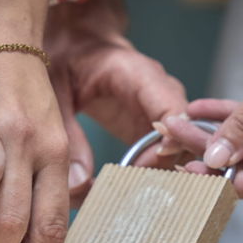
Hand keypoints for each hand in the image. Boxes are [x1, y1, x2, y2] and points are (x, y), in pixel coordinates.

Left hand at [45, 0, 188, 203]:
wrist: (75, 42)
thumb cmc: (67, 55)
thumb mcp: (56, 89)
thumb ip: (68, 134)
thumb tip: (80, 185)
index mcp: (140, 75)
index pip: (173, 108)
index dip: (171, 140)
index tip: (149, 168)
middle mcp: (160, 95)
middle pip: (186, 135)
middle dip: (172, 168)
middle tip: (141, 195)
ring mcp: (160, 115)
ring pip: (180, 151)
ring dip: (162, 178)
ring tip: (131, 200)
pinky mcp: (151, 132)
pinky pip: (165, 157)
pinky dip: (151, 177)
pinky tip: (129, 195)